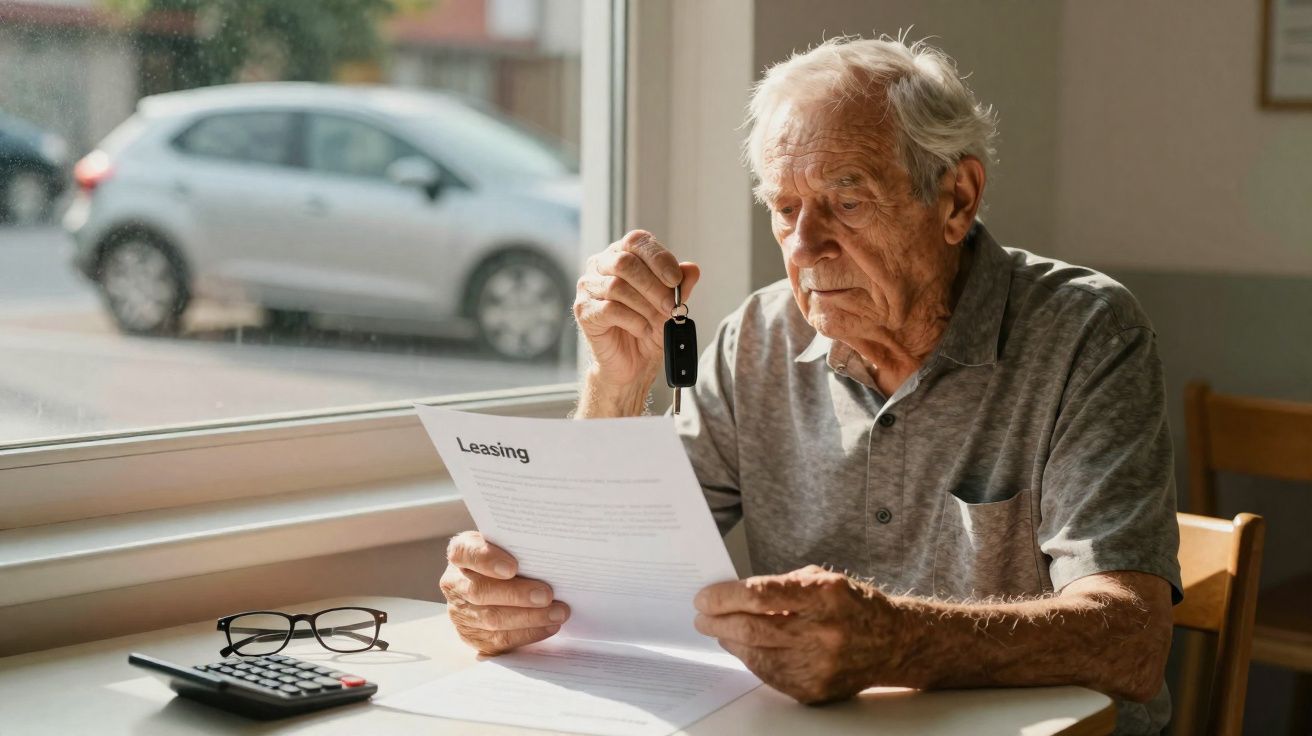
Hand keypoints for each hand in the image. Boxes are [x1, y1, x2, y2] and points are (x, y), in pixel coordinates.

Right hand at [440, 531, 569, 655]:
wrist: (496, 582)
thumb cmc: (507, 558)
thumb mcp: (508, 545)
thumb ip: (519, 548)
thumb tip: (548, 557)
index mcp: (461, 553)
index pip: (465, 553)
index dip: (486, 560)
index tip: (512, 568)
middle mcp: (454, 583)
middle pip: (479, 591)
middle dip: (516, 595)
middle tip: (547, 595)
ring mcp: (460, 612)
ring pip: (491, 619)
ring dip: (529, 618)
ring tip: (557, 613)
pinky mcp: (472, 636)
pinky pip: (499, 639)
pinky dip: (528, 633)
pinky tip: (549, 626)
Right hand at [573, 230, 700, 390]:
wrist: (633, 361)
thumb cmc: (649, 326)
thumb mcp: (671, 304)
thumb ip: (681, 285)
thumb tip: (692, 269)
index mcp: (622, 253)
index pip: (637, 241)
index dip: (658, 258)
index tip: (676, 279)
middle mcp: (601, 265)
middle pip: (625, 263)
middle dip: (653, 286)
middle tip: (671, 307)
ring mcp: (589, 287)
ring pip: (616, 286)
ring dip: (644, 306)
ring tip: (656, 322)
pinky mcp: (584, 311)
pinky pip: (609, 309)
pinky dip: (632, 321)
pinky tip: (642, 329)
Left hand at [693, 565, 903, 703]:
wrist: (893, 643)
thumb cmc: (852, 605)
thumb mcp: (822, 580)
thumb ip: (780, 586)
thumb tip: (732, 595)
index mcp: (824, 596)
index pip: (762, 595)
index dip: (726, 596)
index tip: (704, 597)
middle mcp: (823, 632)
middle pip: (753, 628)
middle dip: (718, 620)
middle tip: (701, 615)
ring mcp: (819, 665)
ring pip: (756, 654)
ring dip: (729, 640)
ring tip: (718, 629)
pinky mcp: (815, 689)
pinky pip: (768, 674)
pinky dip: (749, 658)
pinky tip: (742, 646)